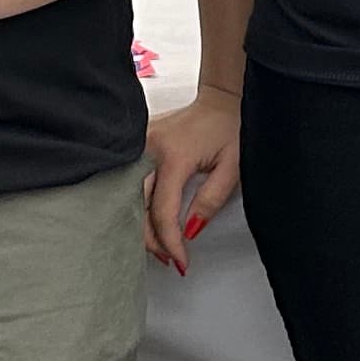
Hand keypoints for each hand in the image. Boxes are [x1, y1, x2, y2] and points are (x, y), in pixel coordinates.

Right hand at [142, 86, 241, 272]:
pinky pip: (128, 182)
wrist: (222, 99)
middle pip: (136, 208)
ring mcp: (138, 144)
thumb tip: (190, 231)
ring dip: (141, 225)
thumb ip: (210, 200)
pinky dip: (135, 205)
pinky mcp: (135, 144)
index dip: (171, 242)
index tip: (182, 261)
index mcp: (173, 155)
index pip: (162, 212)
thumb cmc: (230, 127)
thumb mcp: (232, 167)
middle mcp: (148, 148)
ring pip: (127, 198)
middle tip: (170, 259)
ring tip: (161, 246)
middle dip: (151, 240)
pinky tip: (147, 221)